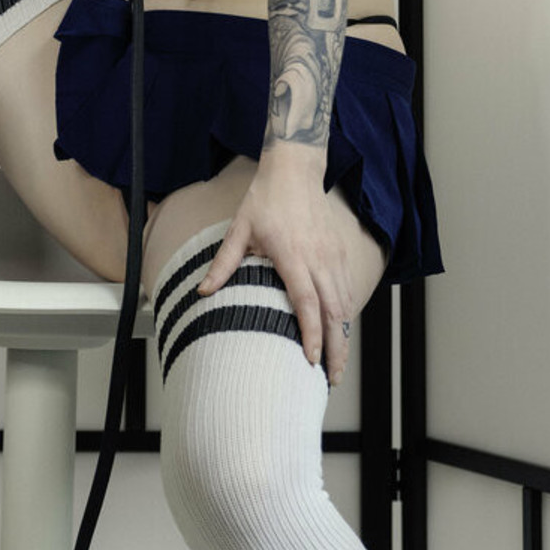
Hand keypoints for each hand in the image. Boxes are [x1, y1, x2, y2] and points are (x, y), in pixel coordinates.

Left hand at [197, 143, 353, 384]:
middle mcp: (318, 258)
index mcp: (292, 255)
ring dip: (343, 336)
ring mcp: (332, 255)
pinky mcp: (339, 251)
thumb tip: (201, 292)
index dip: (310, 334)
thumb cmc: (265, 199)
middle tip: (332, 379)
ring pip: (344, 304)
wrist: (294, 170)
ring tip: (336, 365)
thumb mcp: (239, 229)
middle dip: (336, 349)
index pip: (306, 303)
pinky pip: (347, 290)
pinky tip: (339, 332)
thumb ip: (223, 264)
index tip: (310, 360)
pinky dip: (345, 315)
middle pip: (334, 312)